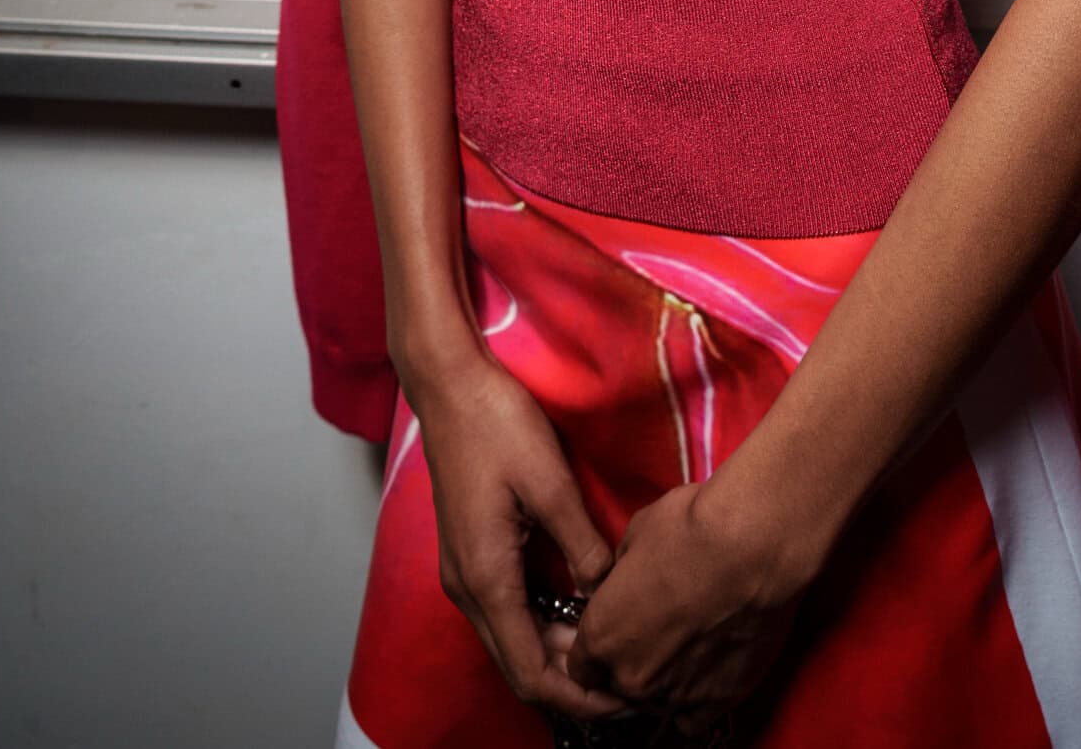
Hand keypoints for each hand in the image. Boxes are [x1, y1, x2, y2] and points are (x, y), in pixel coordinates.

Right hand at [407, 349, 635, 724]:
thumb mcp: (550, 483)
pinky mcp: (471, 553)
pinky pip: (508, 610)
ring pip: (513, 640)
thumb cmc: (496, 424)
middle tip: (630, 678)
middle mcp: (468, 588)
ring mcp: (465, 572)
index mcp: (486, 579)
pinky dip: (543, 624)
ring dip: (558, 654)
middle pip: (520, 666)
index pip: (531, 673)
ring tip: (614, 648)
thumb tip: (610, 596)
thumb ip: (582, 545)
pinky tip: (582, 611)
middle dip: (573, 683)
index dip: (578, 696)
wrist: (449, 384)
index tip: (624, 696)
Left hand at [564, 476, 807, 734]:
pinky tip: (706, 673)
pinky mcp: (718, 701)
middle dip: (631, 660)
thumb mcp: (634, 536)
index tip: (615, 630)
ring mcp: (675, 694)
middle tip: (658, 628)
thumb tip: (627, 581)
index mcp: (602, 635)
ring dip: (665, 680)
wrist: (751, 546)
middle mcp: (632, 675)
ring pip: (657, 701)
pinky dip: (696, 702)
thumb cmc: (690, 528)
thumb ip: (622, 575)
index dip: (598, 647)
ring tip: (689, 645)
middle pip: (619, 684)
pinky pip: (694, 719)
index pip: (582, 665)